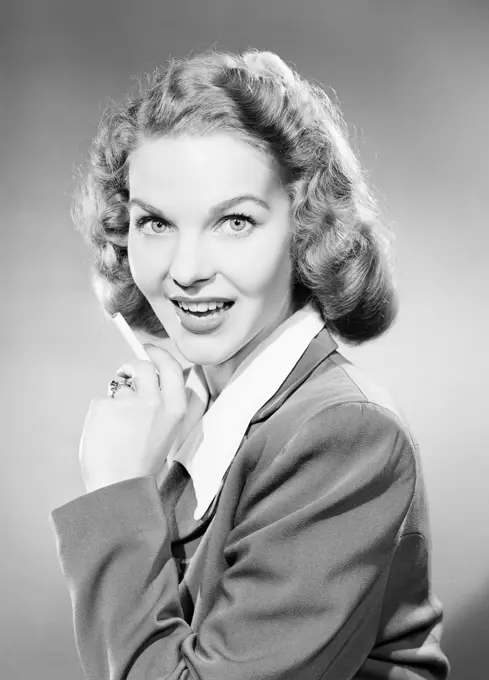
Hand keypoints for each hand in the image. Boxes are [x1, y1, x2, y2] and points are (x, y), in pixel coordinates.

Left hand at [79, 345, 186, 493]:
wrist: (118, 486)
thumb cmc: (142, 463)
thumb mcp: (168, 431)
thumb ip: (163, 405)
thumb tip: (150, 379)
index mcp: (175, 408)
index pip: (170, 366)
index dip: (158, 354)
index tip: (149, 350)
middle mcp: (154, 401)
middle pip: (142, 367)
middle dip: (132, 367)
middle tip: (125, 374)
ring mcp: (128, 402)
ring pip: (119, 388)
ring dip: (115, 401)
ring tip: (116, 428)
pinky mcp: (104, 406)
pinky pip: (102, 401)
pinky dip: (100, 414)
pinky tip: (104, 434)